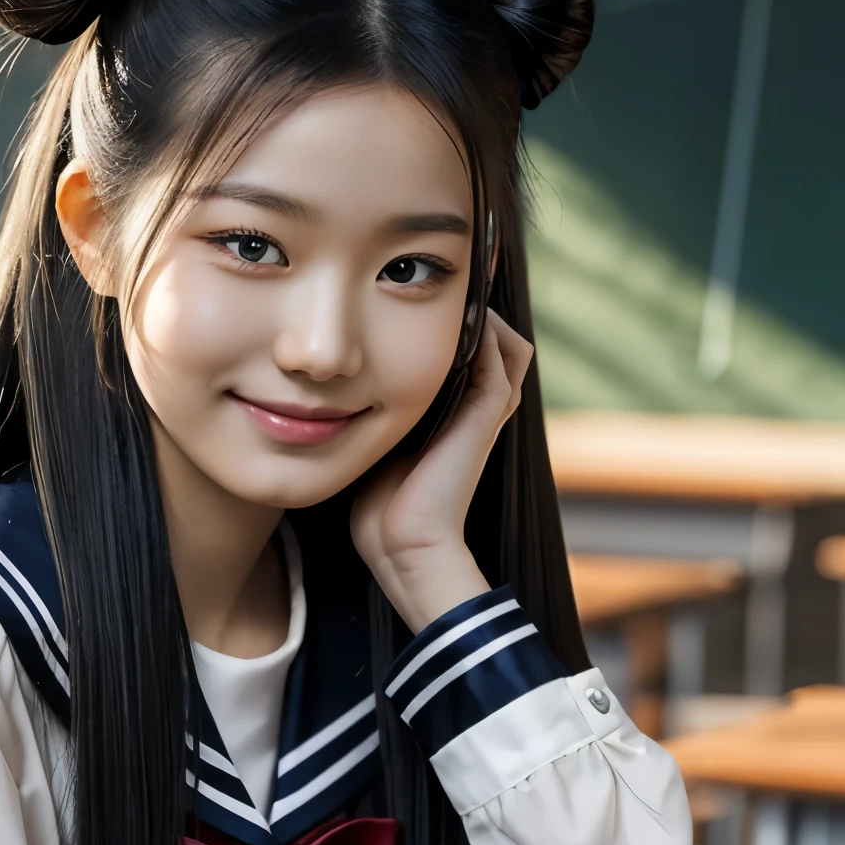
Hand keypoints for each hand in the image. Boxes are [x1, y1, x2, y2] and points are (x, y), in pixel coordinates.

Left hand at [350, 309, 531, 634]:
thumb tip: (335, 392)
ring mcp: (487, 412)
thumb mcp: (375, 448)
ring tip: (448, 300)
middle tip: (436, 299)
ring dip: (482, 317)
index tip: (420, 308)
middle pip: (501, 347)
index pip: (478, 359)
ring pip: (509, 345)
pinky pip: (502, 355)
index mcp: (457, 420)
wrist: (404, 545)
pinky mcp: (487, 413)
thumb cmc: (382, 508)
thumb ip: (373, 416)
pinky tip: (452, 317)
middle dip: (474, 317)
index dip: (460, 330)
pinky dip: (485, 329)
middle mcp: (479, 412)